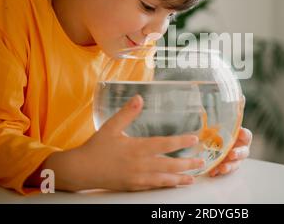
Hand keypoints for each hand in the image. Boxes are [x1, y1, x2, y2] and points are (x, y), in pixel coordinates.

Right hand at [43, 95, 203, 191]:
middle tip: (201, 161)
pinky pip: (154, 187)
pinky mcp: (133, 186)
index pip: (164, 145)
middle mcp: (140, 164)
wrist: (81, 170)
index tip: (195, 139)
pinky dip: (166, 186)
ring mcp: (138, 178)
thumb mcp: (111, 126)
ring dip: (180, 178)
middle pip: (169, 165)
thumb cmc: (96, 147)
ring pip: (164, 179)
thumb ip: (127, 112)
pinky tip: (173, 184)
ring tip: (193, 178)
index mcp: (137, 148)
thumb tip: (139, 97)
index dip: (181, 142)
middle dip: (187, 164)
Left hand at [208, 96, 251, 176]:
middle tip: (232, 154)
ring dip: (229, 166)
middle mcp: (240, 149)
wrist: (219, 143)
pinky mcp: (226, 167)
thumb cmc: (226, 132)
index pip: (247, 136)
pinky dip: (218, 172)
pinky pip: (223, 171)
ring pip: (235, 164)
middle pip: (243, 153)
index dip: (244, 135)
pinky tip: (212, 172)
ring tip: (222, 167)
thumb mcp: (228, 120)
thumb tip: (241, 95)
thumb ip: (236, 109)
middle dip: (238, 154)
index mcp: (242, 138)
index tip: (240, 132)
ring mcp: (234, 160)